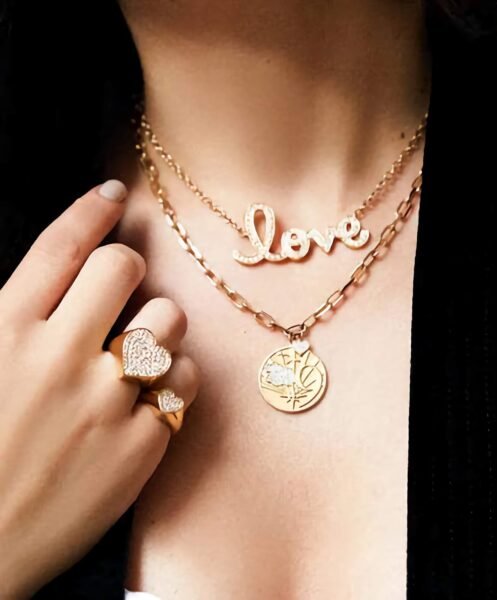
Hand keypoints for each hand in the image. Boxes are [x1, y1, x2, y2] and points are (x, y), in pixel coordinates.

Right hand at [0, 181, 199, 598]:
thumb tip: (54, 280)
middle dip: (129, 268)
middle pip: (124, 268)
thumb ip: (12, 318)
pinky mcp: (141, 444)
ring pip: (167, 321)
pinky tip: (153, 396)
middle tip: (124, 289)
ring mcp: (104, 401)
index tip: (112, 194)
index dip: (91, 210)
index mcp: (3, 332)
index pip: (61, 247)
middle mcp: (58, 357)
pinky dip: (175, 382)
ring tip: (138, 352)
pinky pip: (186, 382)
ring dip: (158, 327)